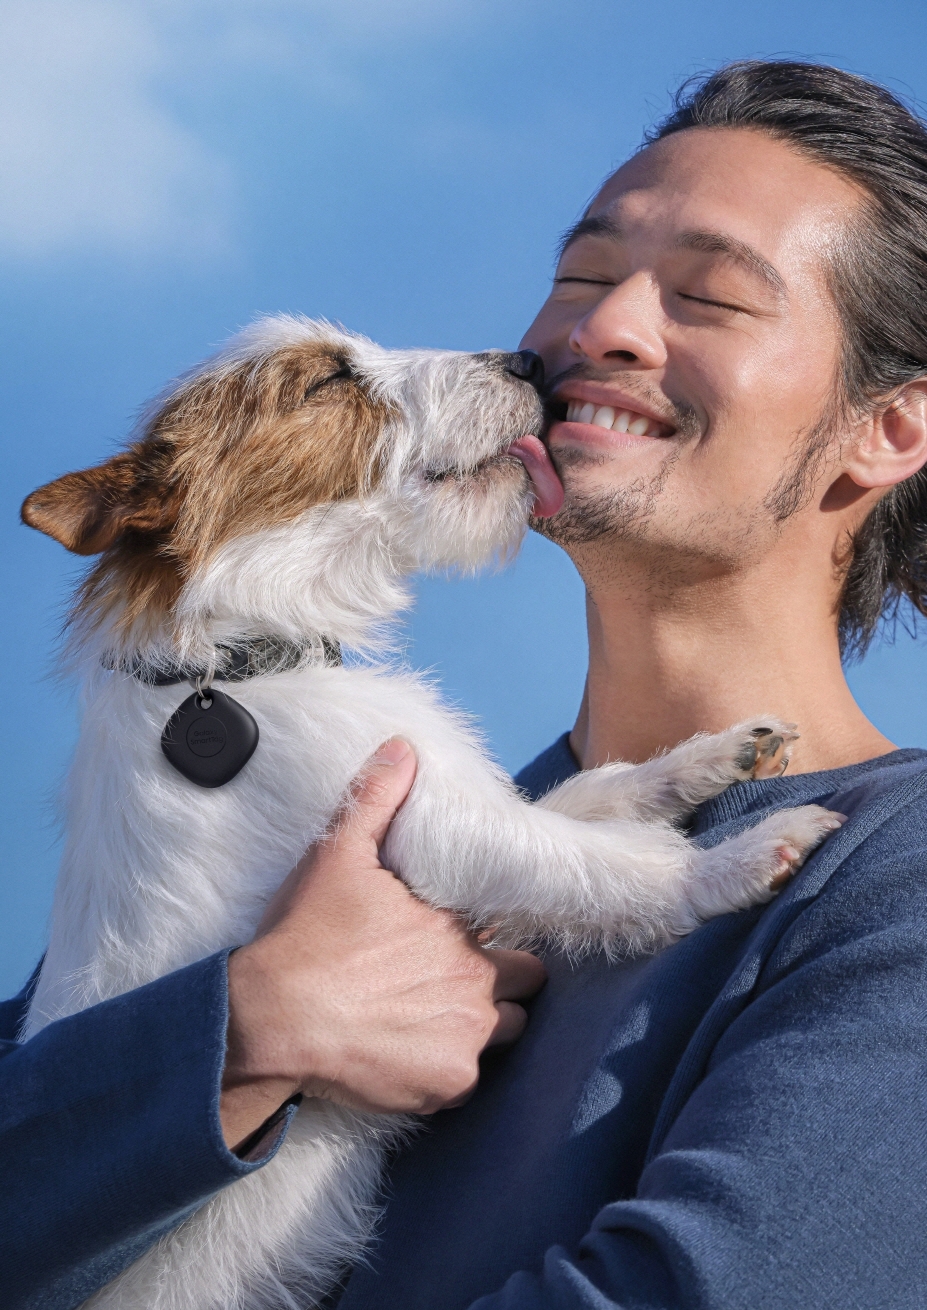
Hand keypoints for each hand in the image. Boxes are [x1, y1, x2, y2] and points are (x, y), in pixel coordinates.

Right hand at [220, 739, 546, 1150]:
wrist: (271, 1017)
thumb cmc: (306, 936)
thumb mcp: (338, 852)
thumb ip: (376, 798)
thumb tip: (404, 748)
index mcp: (459, 926)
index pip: (507, 926)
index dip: (489, 931)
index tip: (463, 936)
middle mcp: (477, 981)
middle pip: (526, 980)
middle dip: (505, 979)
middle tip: (457, 980)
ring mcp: (467, 1038)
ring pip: (508, 1030)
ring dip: (485, 1024)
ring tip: (438, 1019)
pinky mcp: (449, 1086)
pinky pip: (469, 1079)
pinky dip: (446, 1070)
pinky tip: (410, 1056)